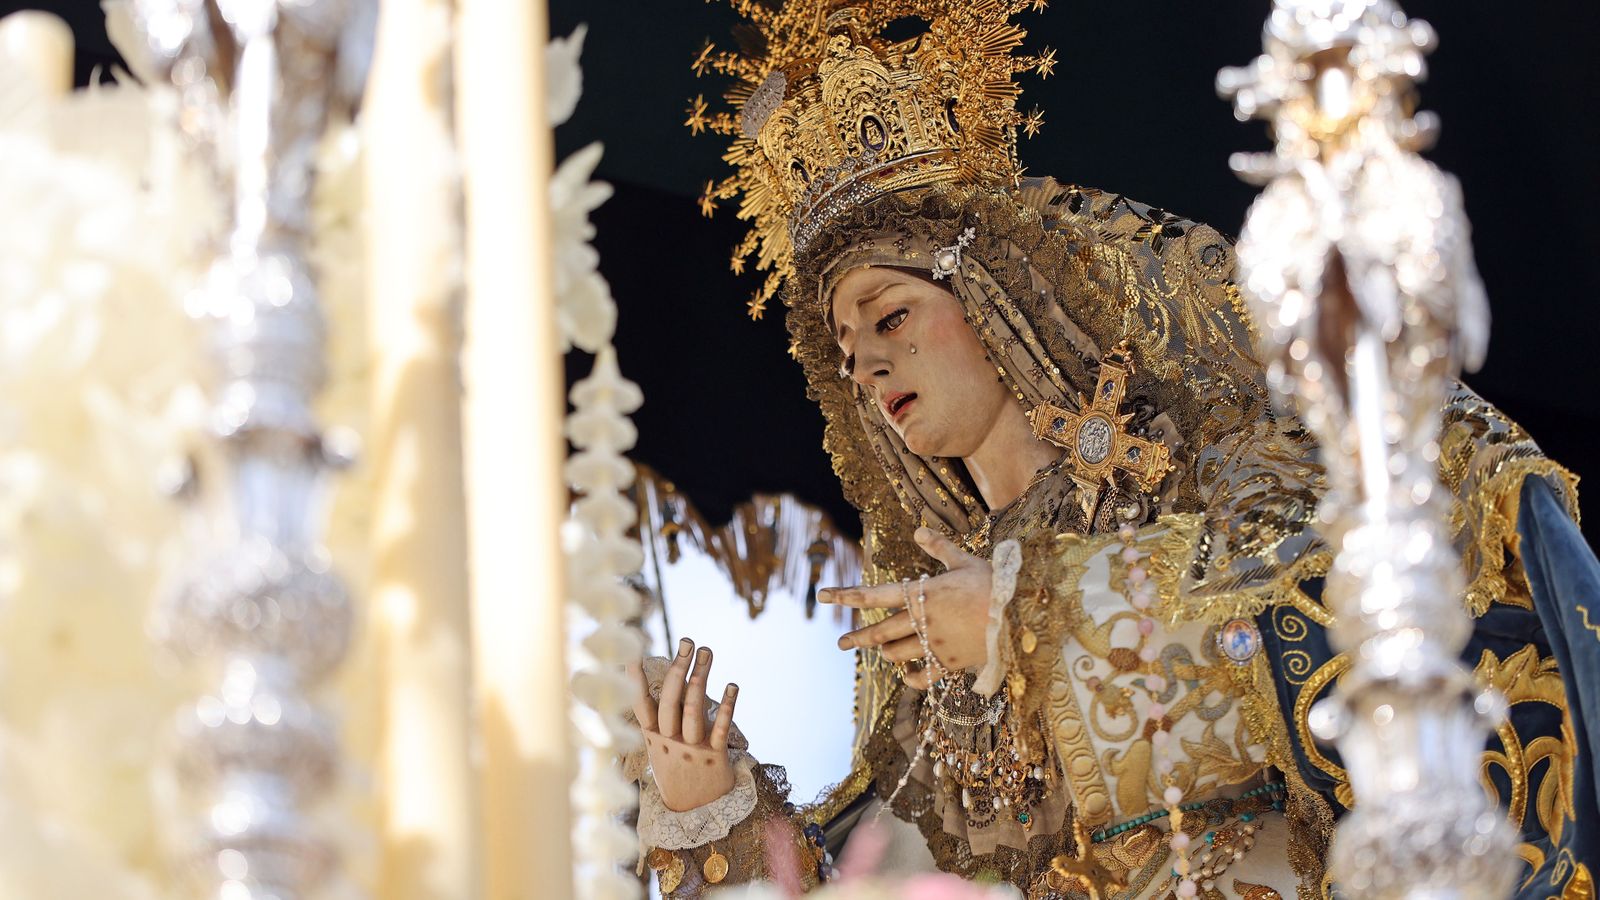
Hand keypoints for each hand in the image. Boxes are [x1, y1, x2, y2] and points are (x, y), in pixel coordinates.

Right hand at [630, 637, 739, 811]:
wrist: (692, 811)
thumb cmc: (675, 769)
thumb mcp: (658, 748)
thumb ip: (659, 719)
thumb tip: (663, 682)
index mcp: (652, 738)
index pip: (642, 706)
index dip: (636, 682)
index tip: (634, 655)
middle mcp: (669, 741)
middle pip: (671, 701)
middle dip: (679, 668)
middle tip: (688, 641)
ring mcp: (691, 749)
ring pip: (693, 709)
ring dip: (701, 677)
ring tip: (706, 651)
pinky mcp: (714, 757)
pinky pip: (720, 729)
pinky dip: (726, 706)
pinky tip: (732, 686)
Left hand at [820, 526, 991, 690]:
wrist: (1020, 615)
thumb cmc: (993, 583)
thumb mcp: (964, 560)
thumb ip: (939, 548)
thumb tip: (918, 532)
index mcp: (921, 593)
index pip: (874, 594)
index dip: (846, 595)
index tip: (823, 596)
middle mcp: (921, 620)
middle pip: (878, 632)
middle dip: (856, 638)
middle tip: (841, 643)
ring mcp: (933, 643)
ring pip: (896, 653)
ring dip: (885, 653)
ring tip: (880, 651)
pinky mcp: (949, 662)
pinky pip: (922, 676)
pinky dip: (911, 677)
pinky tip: (906, 675)